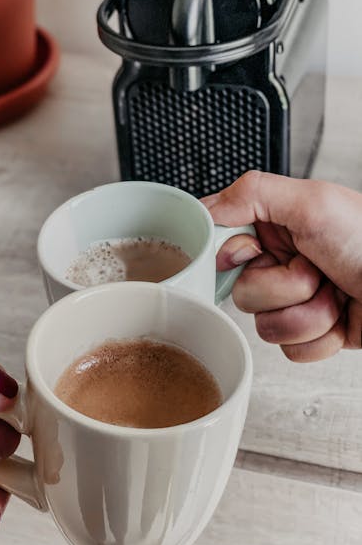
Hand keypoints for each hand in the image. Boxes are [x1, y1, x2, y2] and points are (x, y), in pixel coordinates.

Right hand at [202, 171, 361, 361]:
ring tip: (334, 291)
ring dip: (307, 313)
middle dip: (281, 287)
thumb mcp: (313, 202)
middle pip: (241, 293)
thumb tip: (205, 209)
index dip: (235, 256)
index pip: (220, 247)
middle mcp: (278, 263)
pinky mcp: (309, 331)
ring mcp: (293, 300)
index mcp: (272, 227)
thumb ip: (252, 195)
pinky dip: (321, 336)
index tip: (255, 251)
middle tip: (313, 268)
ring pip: (266, 326)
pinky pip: (291, 349)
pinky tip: (340, 314)